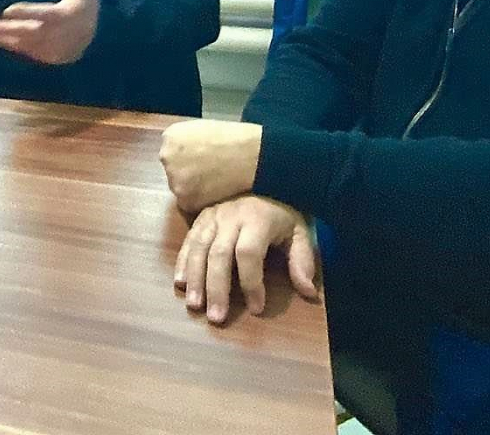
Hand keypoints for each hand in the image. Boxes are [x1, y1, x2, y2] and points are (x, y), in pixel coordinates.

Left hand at [0, 0, 99, 64]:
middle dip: (8, 29)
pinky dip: (14, 46)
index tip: (7, 10)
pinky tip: (0, 40)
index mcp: (64, 16)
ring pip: (26, 43)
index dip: (25, 12)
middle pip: (29, 31)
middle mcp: (57, 34)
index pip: (43, 14)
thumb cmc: (85, 8)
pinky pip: (29, 51)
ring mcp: (53, 47)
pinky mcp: (48, 56)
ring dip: (6, 39)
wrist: (96, 38)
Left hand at [159, 120, 262, 212]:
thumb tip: (185, 155)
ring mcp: (174, 180)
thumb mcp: (201, 128)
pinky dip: (201, 201)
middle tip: (209, 171)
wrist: (250, 155)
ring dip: (193, 189)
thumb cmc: (233, 138)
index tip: (200, 160)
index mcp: (171, 137)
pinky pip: (190, 204)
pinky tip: (217, 191)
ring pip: (181, 189)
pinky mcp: (185, 200)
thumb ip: (186, 142)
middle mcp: (167, 157)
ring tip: (216, 181)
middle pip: (173, 171)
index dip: (187, 158)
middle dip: (187, 173)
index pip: (171, 152)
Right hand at [175, 194, 317, 323]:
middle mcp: (231, 216)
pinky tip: (180, 283)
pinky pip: (189, 240)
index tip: (257, 308)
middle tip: (216, 317)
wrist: (265, 172)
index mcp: (257, 219)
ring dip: (195, 278)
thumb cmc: (283, 208)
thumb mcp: (300, 230)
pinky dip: (183, 262)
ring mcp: (213, 215)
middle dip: (217, 288)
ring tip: (195, 305)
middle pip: (219, 254)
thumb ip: (302, 260)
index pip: (249, 254)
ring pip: (199, 248)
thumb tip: (309, 292)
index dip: (251, 283)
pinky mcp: (201, 216)